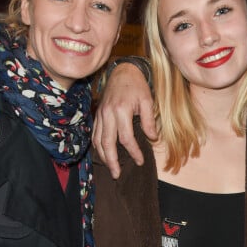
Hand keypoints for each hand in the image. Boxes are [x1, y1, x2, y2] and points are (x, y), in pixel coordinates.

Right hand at [92, 62, 155, 177]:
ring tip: (111, 169)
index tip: (140, 161)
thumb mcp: (148, 100)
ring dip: (103, 157)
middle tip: (117, 174)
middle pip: (107, 143)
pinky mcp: (98, 115)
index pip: (126, 138)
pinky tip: (103, 155)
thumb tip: (152, 138)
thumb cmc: (137, 85)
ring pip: (98, 140)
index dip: (133, 152)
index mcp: (121, 110)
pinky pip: (95, 134)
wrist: (122, 71)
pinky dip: (98, 146)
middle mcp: (107, 114)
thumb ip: (149, 120)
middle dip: (112, 161)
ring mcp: (100, 115)